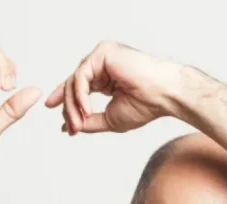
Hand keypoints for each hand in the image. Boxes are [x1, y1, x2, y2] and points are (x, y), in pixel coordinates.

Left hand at [45, 40, 185, 134]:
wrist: (164, 95)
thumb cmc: (146, 106)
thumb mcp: (110, 119)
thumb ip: (89, 122)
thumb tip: (68, 127)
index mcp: (105, 77)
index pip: (79, 87)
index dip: (67, 104)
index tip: (63, 124)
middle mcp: (102, 64)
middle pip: (73, 84)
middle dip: (68, 108)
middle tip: (71, 128)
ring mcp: (102, 56)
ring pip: (74, 81)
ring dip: (73, 105)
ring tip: (79, 124)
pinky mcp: (102, 52)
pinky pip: (81, 75)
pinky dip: (80, 95)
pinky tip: (86, 110)